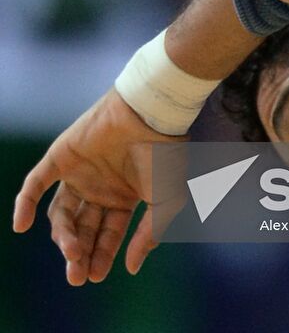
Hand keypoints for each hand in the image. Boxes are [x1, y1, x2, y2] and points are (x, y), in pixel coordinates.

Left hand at [13, 88, 180, 284]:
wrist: (151, 114)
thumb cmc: (165, 154)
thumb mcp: (166, 201)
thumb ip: (150, 235)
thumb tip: (132, 268)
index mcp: (122, 198)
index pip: (106, 235)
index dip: (100, 256)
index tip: (96, 276)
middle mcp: (98, 187)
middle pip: (82, 229)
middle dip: (79, 254)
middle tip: (77, 275)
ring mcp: (78, 172)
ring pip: (61, 213)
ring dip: (63, 236)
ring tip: (71, 251)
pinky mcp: (61, 156)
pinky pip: (36, 183)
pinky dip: (25, 204)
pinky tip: (20, 226)